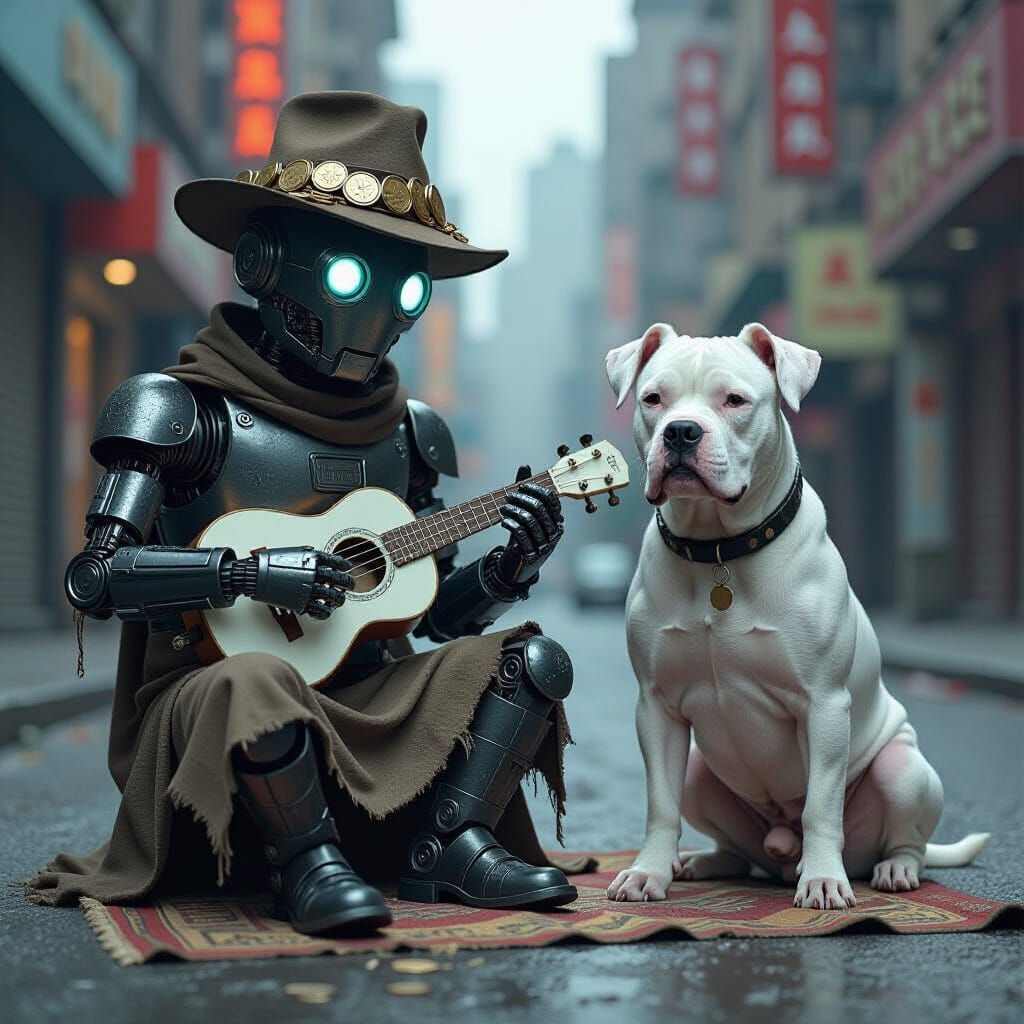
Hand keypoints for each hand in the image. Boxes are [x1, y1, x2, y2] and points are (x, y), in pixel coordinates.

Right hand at [235, 547, 353, 619]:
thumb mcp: (294, 551)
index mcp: (313, 560)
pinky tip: (326, 610)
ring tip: (339, 599)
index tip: (347, 568)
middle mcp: (315, 575)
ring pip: (334, 598)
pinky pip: (321, 611)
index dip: (345, 566)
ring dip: (339, 599)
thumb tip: (321, 557)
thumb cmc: (272, 561)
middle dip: (349, 584)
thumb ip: (310, 555)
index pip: (337, 563)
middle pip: (340, 581)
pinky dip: (326, 612)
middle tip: (350, 585)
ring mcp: (309, 590)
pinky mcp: (302, 604)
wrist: (257, 575)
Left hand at [496, 465, 563, 585]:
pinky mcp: (532, 555)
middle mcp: (554, 534)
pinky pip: (521, 535)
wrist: (518, 568)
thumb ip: (526, 492)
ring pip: (529, 521)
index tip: (522, 485)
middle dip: (523, 499)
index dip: (537, 490)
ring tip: (503, 508)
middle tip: (508, 496)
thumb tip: (525, 466)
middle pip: (540, 509)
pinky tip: (504, 520)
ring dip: (513, 511)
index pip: (552, 501)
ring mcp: (545, 546)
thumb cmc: (524, 538)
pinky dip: (511, 524)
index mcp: (557, 522)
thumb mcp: (526, 515)